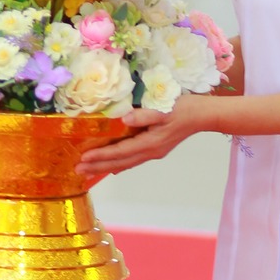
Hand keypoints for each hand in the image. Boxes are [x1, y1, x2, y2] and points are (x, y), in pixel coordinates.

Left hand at [76, 96, 213, 180]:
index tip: (83, 159)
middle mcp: (150, 151)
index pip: (120, 151)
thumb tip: (126, 119)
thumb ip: (145, 114)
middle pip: (119, 162)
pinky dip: (119, 164)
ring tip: (88, 172)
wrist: (202, 115)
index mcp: (150, 142)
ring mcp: (153, 152)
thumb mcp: (164, 108)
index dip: (101, 156)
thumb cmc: (183, 107)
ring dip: (105, 167)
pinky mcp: (156, 149)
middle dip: (98, 166)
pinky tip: (112, 167)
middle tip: (77, 171)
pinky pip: (132, 160)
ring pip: (125, 163)